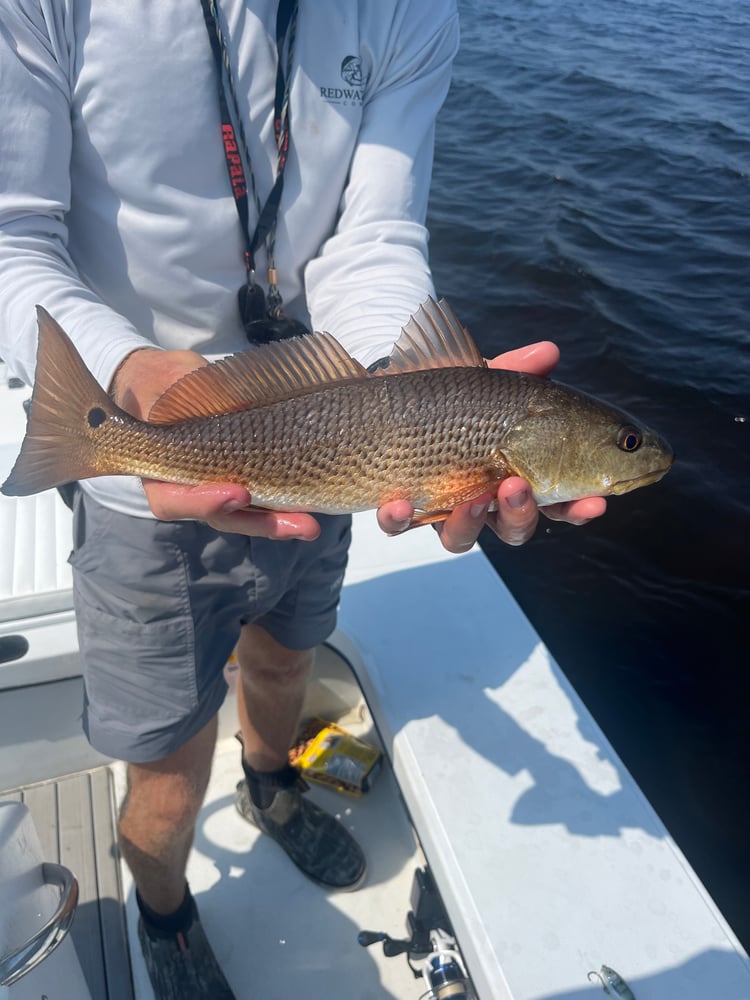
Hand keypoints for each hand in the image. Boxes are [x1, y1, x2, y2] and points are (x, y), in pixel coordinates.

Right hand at [110, 347, 320, 539]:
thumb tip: (243, 404)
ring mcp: (215, 486)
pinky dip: (284, 505)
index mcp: (158, 468)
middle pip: (221, 516)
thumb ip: (202, 393)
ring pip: (245, 515)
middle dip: (261, 523)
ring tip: (311, 526)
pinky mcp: (240, 479)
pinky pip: (260, 500)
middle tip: (300, 525)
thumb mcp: (174, 377)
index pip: (173, 500)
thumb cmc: (164, 380)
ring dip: (279, 522)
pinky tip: (313, 508)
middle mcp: (186, 487)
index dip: (204, 501)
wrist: (166, 383)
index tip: (239, 493)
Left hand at [376, 341, 606, 551]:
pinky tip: (396, 503)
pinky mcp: (400, 511)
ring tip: (471, 499)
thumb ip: (518, 369)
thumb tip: (548, 351)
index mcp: (519, 476)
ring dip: (467, 523)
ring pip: (461, 538)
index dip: (580, 507)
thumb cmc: (454, 396)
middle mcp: (484, 502)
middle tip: (517, 486)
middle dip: (521, 513)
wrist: (392, 400)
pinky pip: (397, 526)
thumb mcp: (487, 380)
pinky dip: (397, 519)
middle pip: (514, 528)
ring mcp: (441, 509)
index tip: (597, 502)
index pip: (559, 503)